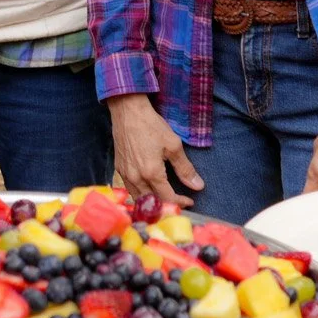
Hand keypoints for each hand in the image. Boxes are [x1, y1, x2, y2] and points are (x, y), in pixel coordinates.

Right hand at [108, 93, 202, 207]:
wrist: (128, 112)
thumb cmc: (151, 126)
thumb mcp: (173, 145)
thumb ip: (185, 168)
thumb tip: (198, 186)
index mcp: (152, 173)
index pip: (167, 198)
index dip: (180, 203)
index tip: (189, 201)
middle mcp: (136, 178)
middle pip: (152, 203)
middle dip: (167, 206)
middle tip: (179, 202)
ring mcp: (125, 174)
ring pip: (139, 199)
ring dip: (153, 202)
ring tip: (165, 198)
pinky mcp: (119, 169)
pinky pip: (130, 189)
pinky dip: (141, 194)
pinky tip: (149, 189)